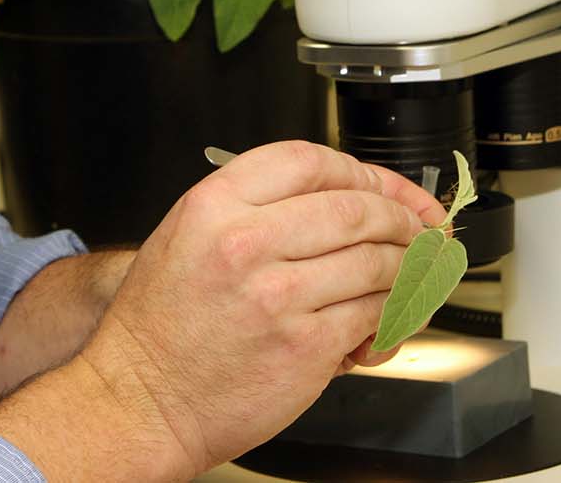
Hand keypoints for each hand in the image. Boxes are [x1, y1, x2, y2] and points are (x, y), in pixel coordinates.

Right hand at [78, 141, 446, 477]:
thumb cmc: (163, 325)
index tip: (387, 187)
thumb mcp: (188, 235)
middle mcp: (244, 243)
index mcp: (214, 205)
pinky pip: (373, 314)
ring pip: (376, 261)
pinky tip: (387, 318)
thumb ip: (255, 207)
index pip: (309, 161)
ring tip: (412, 272)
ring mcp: (277, 296)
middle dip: (401, 216)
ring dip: (408, 266)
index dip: (363, 171)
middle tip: (418, 228)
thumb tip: (343, 198)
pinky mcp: (304, 347)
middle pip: (355, 207)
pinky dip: (394, 314)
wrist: (143, 399)